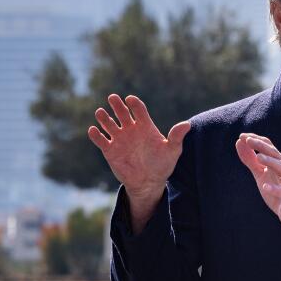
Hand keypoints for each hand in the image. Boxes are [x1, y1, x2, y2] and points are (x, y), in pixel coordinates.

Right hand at [89, 94, 189, 231]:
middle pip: (122, 112)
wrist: (148, 182)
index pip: (138, 109)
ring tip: (100, 112)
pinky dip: (96, 135)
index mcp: (145, 126)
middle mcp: (131, 129)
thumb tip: (187, 124)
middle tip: (112, 98)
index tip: (130, 99)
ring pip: (109, 124)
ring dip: (104, 117)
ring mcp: (119, 139)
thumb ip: (176, 137)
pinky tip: (93, 130)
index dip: (134, 103)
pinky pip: (100, 140)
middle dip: (117, 105)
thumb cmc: (162, 165)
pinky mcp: (110, 150)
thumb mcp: (172, 151)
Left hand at [235, 133, 280, 240]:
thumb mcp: (261, 175)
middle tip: (249, 140)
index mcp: (278, 163)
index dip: (256, 140)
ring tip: (258, 157)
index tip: (242, 136)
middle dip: (262, 146)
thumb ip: (251, 161)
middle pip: (275, 154)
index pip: (269, 146)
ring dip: (270, 162)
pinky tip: (266, 186)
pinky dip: (275, 189)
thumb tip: (240, 143)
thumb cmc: (278, 192)